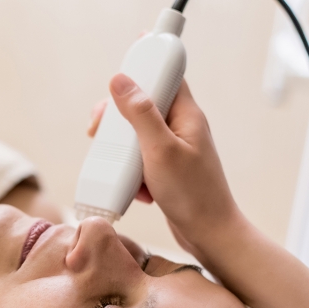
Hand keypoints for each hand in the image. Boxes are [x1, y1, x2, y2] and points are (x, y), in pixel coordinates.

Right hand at [88, 75, 242, 264]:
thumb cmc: (192, 195)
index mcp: (186, 114)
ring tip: (120, 167)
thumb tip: (120, 80)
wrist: (209, 236)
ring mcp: (174, 149)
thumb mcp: (160, 150)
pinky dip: (131, 172)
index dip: (141, 71)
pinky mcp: (166, 170)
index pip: (164, 76)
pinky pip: (140, 161)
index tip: (118, 80)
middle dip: (118, 120)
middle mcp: (181, 127)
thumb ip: (140, 114)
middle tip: (98, 130)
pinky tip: (136, 188)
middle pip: (142, 106)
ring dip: (122, 151)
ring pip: (137, 136)